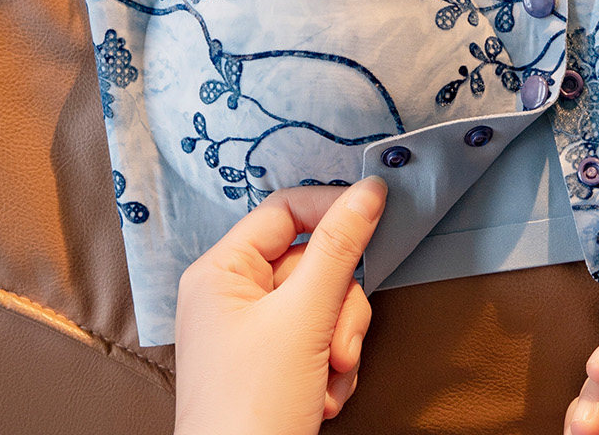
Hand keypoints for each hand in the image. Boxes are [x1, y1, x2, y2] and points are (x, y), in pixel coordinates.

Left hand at [174, 177, 387, 434]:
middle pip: (314, 263)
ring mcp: (256, 333)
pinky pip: (323, 340)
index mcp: (222, 272)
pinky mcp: (276, 365)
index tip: (377, 216)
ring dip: (340, 343)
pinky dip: (333, 369)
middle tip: (335, 344)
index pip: (286, 210)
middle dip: (339, 307)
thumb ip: (340, 248)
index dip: (331, 210)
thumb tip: (370, 190)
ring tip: (328, 378)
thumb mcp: (304, 317)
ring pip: (326, 304)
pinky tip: (322, 398)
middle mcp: (234, 296)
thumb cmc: (252, 408)